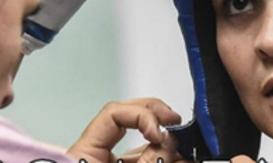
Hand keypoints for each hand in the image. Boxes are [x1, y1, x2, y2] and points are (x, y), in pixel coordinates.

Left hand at [67, 98, 182, 162]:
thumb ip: (148, 160)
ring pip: (144, 144)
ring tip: (187, 148)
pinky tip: (184, 159)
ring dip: (168, 142)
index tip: (159, 133)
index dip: (141, 115)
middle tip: (176, 122)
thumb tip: (169, 141)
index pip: (113, 113)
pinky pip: (148, 160)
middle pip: (129, 121)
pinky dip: (168, 158)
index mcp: (85, 153)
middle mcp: (98, 156)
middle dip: (156, 117)